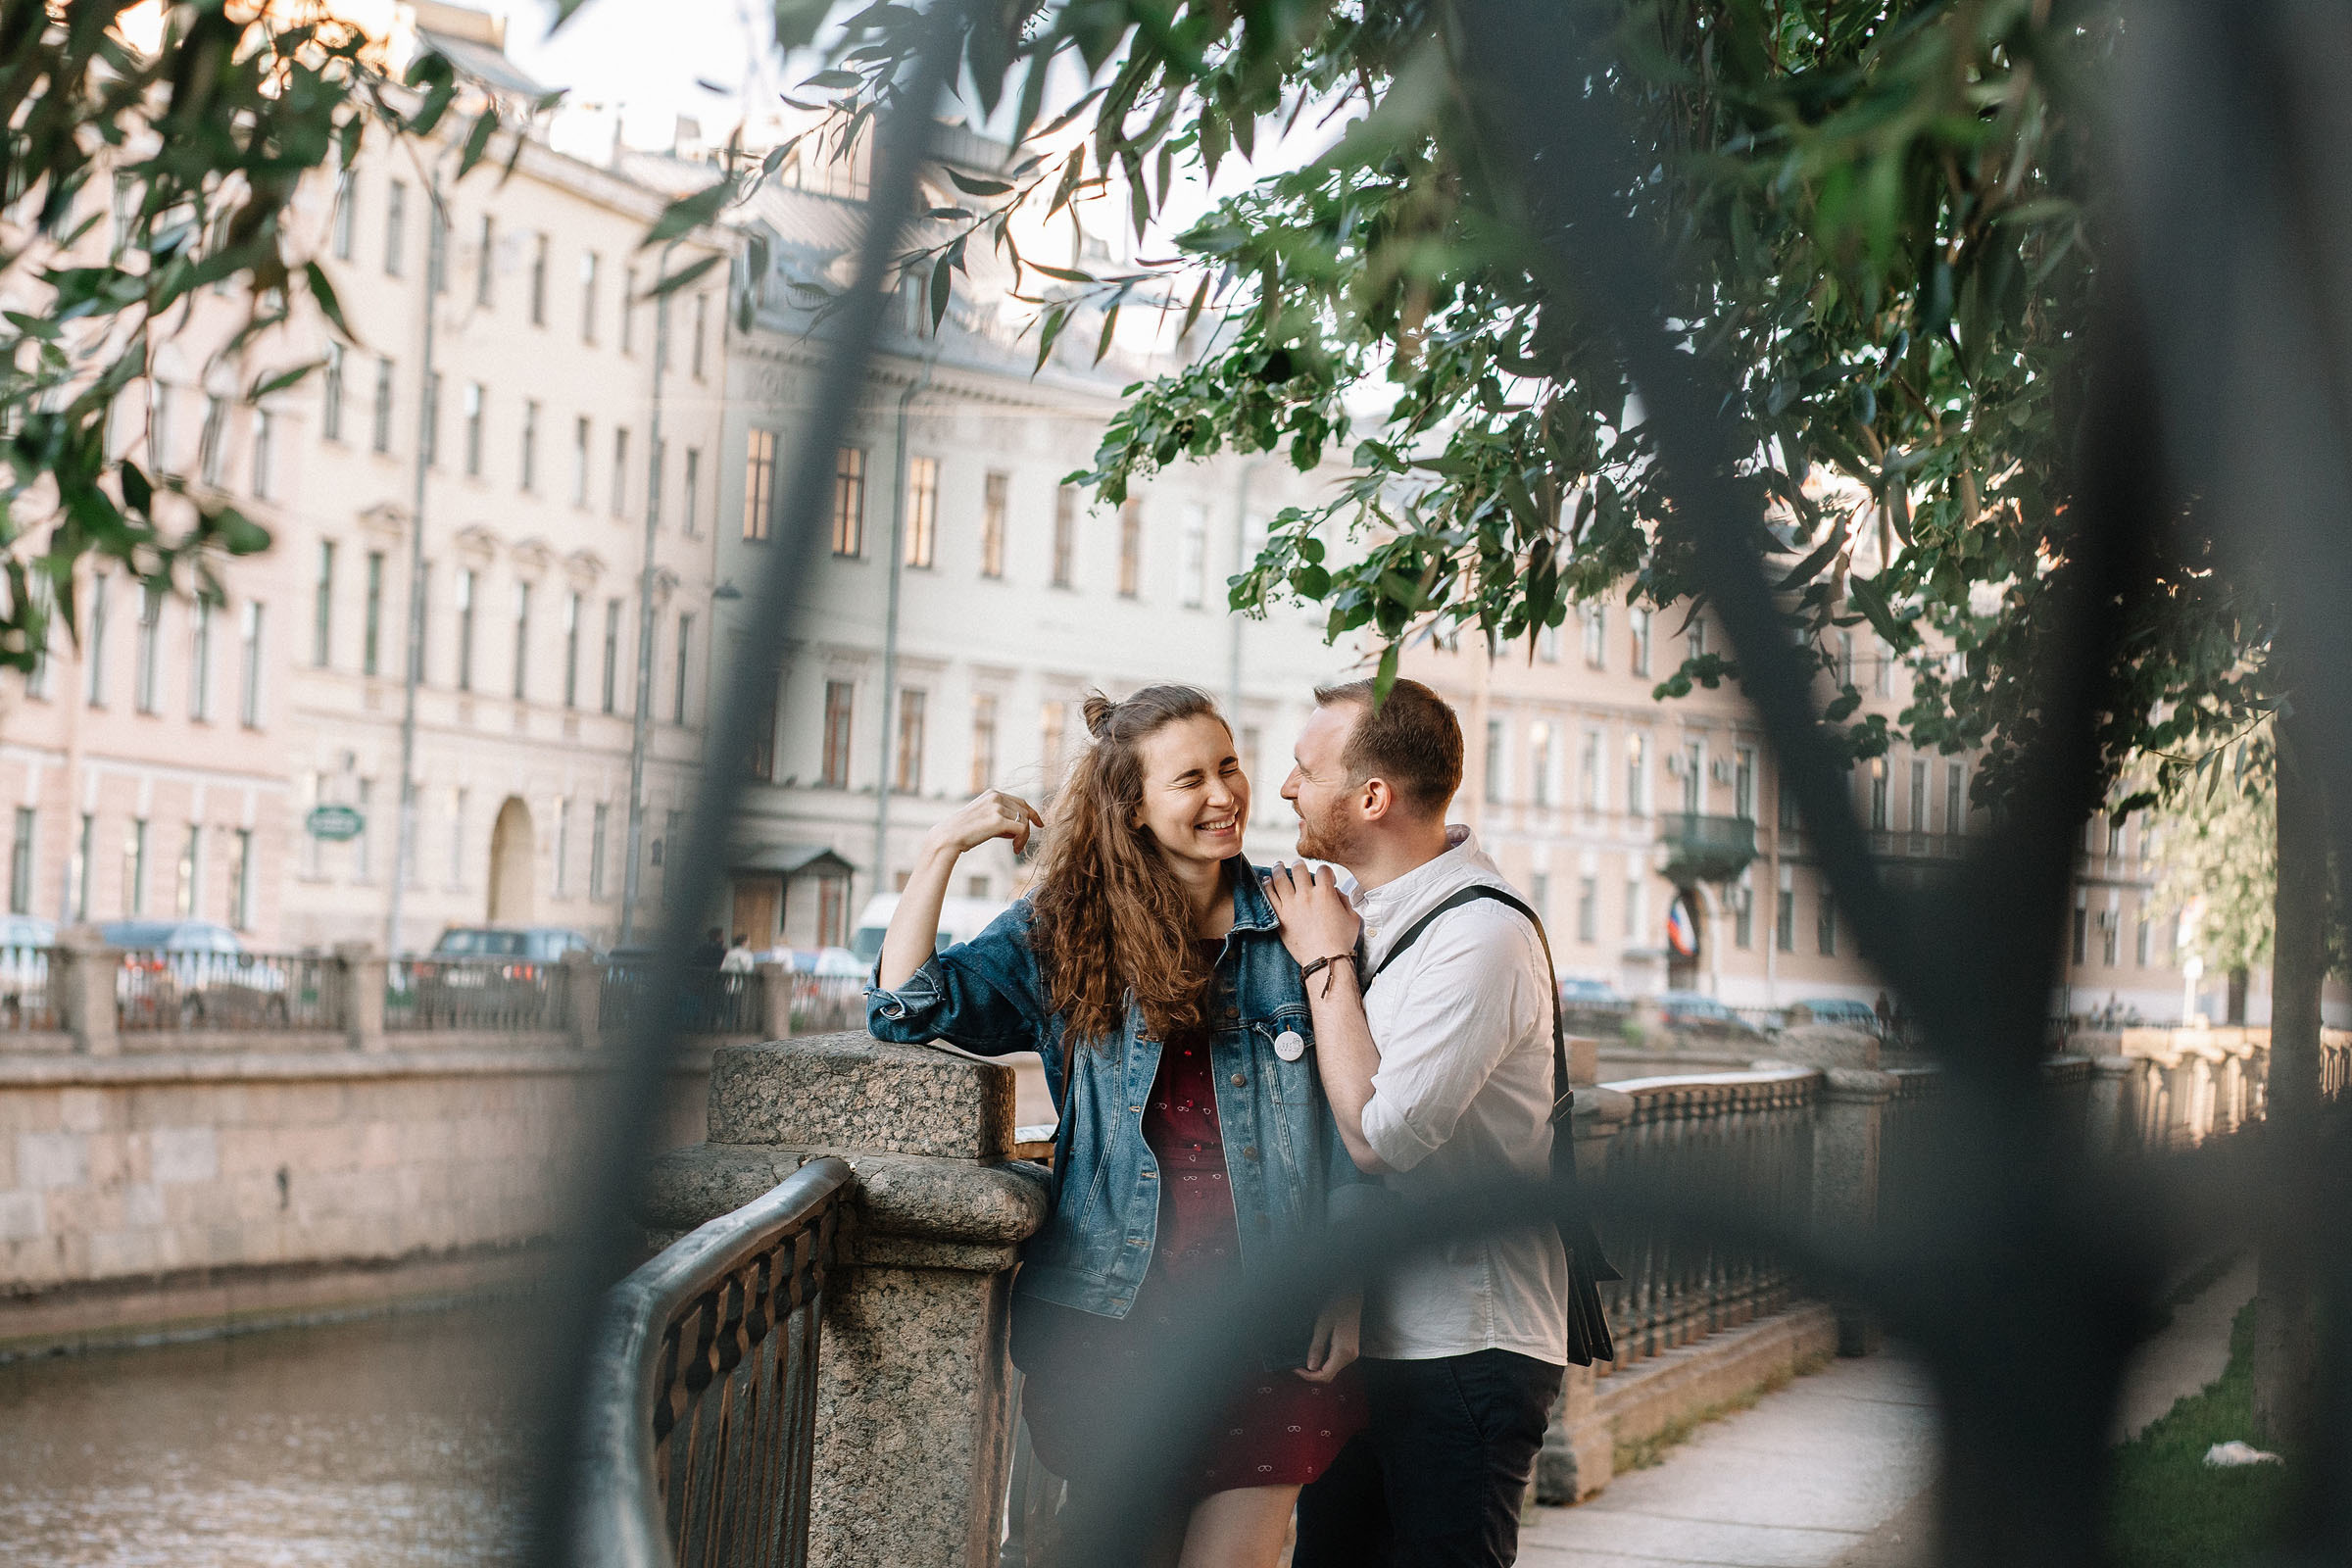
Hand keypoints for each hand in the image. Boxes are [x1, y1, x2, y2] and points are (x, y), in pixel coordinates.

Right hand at [925, 790, 1044, 857]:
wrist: (948, 837)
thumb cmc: (965, 831)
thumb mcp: (984, 818)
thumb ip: (1001, 818)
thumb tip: (1020, 827)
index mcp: (993, 794)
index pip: (1020, 801)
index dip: (1032, 813)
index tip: (1040, 824)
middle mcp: (996, 797)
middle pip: (1024, 811)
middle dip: (1027, 829)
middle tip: (1019, 844)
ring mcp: (997, 807)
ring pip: (1024, 821)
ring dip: (1023, 837)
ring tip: (1015, 848)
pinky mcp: (998, 820)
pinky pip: (1021, 829)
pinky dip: (1021, 840)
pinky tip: (1015, 849)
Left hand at [1263, 860, 1361, 967]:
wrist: (1325, 959)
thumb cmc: (1341, 942)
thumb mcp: (1353, 918)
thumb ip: (1345, 901)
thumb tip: (1336, 893)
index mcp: (1325, 893)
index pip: (1323, 870)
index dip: (1325, 871)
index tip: (1325, 877)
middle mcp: (1306, 895)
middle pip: (1298, 869)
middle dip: (1299, 865)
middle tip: (1297, 865)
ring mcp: (1291, 905)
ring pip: (1280, 878)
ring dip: (1278, 869)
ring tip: (1277, 866)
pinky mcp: (1281, 916)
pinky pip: (1269, 896)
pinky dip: (1266, 886)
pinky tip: (1266, 881)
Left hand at [1295, 1295, 1360, 1383]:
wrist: (1351, 1297)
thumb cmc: (1337, 1306)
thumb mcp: (1322, 1326)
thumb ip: (1316, 1348)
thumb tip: (1310, 1367)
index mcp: (1343, 1351)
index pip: (1325, 1375)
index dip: (1309, 1376)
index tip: (1296, 1370)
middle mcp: (1350, 1356)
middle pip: (1329, 1375)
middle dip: (1312, 1374)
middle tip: (1297, 1367)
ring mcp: (1352, 1354)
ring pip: (1332, 1371)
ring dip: (1318, 1370)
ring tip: (1304, 1362)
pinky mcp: (1350, 1351)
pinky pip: (1336, 1363)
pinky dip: (1324, 1364)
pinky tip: (1315, 1356)